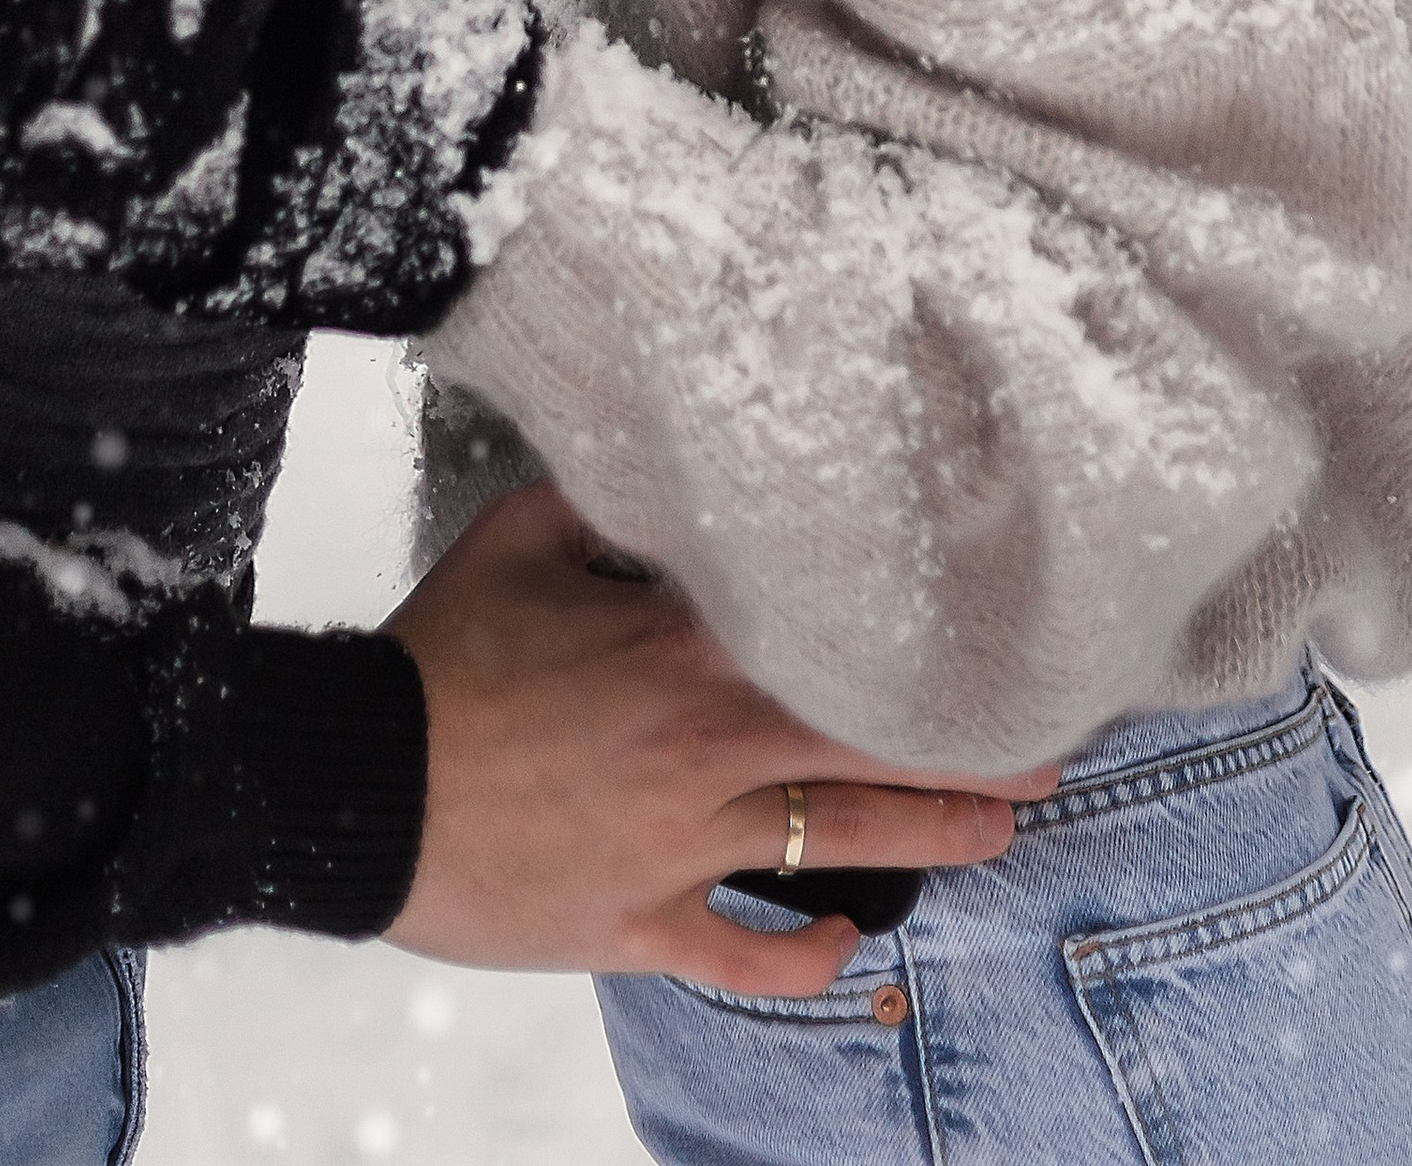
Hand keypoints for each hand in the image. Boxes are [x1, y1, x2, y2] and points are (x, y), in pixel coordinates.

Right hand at [382, 487, 1054, 990]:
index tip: (1009, 633)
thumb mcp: (530, 536)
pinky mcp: (638, 922)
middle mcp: (705, 745)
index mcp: (689, 645)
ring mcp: (678, 844)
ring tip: (1005, 832)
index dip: (932, 641)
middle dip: (976, 749)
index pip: (845, 640)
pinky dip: (804, 959)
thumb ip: (623, 498)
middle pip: (874, 747)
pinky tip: (850, 950)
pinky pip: (743, 953)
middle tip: (1055, 746)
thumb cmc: (444, 652)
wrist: (356, 778)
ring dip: (932, 840)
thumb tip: (680, 453)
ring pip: (836, 843)